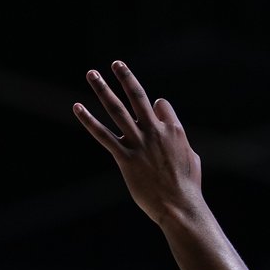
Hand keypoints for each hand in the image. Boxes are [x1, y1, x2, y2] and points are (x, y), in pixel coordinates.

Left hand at [73, 61, 202, 225]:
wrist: (180, 206)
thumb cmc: (188, 186)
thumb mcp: (192, 159)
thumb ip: (181, 143)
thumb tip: (177, 137)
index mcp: (174, 130)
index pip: (160, 105)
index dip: (156, 108)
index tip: (153, 114)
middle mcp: (155, 131)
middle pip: (138, 97)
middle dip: (126, 78)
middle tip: (116, 64)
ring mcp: (139, 143)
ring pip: (117, 110)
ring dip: (103, 89)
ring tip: (92, 74)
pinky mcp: (125, 158)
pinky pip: (103, 135)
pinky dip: (89, 120)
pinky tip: (78, 108)